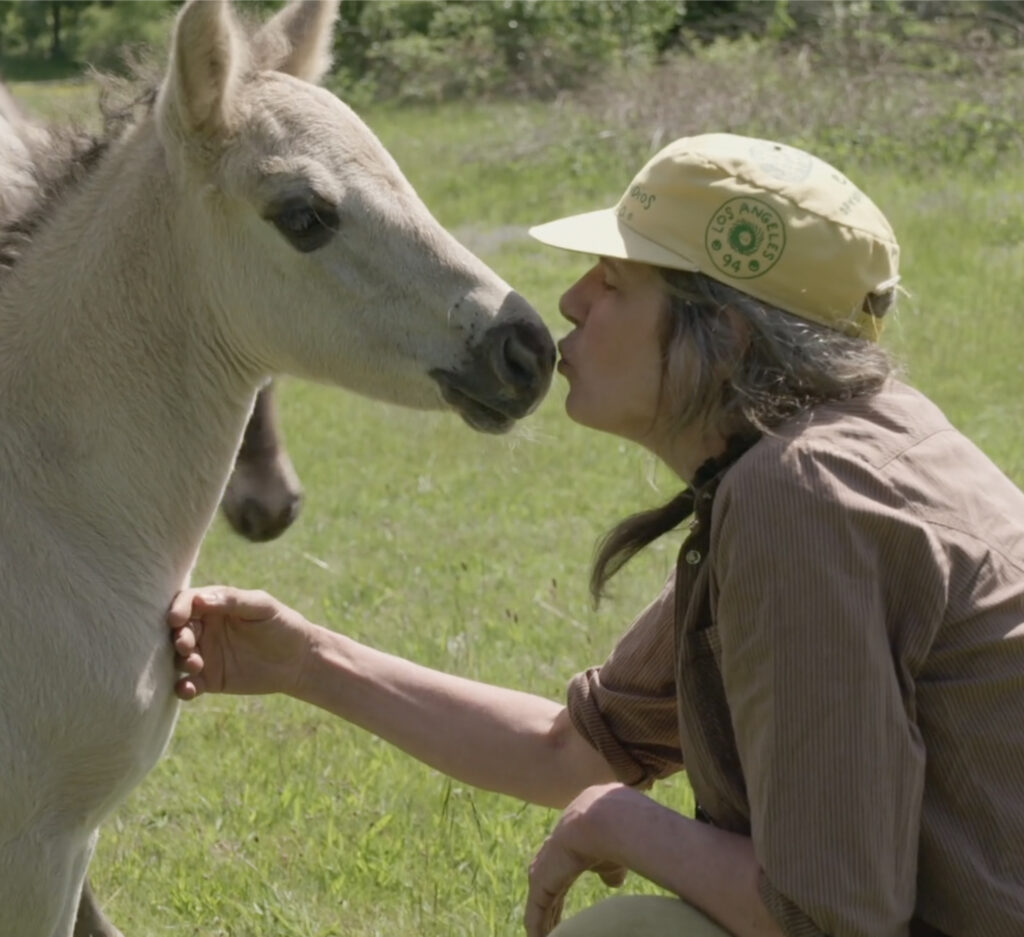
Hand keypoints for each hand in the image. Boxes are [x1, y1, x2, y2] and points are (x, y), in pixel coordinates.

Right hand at [168, 586, 316, 699]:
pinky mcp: (210, 680)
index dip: (178, 608)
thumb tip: (199, 599)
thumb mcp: (262, 607)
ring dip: (181, 661)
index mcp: (216, 606)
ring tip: (196, 664)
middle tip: (186, 645)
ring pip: (180, 657)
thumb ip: (233, 600)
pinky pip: (188, 684)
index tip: (176, 619)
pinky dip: (182, 688)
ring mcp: (206, 655)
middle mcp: (206, 629)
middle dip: (178, 637)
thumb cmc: (282, 625)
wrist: (299, 660)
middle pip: (179, 630)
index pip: (188, 602)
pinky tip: (187, 689)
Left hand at [524, 783, 632, 936]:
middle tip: (550, 930)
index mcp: (570, 847)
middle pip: (546, 887)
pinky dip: (537, 926)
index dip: (560, 891)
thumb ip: (609, 871)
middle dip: (549, 908)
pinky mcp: (541, 880)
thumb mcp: (613, 857)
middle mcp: (553, 856)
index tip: (559, 910)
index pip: (560, 873)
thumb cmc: (616, 835)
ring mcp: (545, 867)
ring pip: (540, 900)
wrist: (604, 819)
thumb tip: (613, 882)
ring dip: (543, 920)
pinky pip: (536, 911)